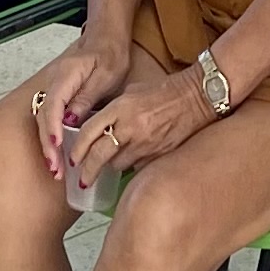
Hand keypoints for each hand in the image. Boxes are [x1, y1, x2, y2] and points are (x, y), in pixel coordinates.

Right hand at [29, 33, 134, 178]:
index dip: (53, 127)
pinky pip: (51, 118)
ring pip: (44, 120)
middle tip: (56, 168)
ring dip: (48, 144)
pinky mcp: (58, 96)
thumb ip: (87, 96)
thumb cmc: (109, 54)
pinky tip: (58, 153)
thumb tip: (70, 120)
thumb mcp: (107, 75)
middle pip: (44, 117)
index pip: (53, 104)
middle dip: (48, 144)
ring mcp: (54, 89)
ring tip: (56, 168)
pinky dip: (52, 137)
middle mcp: (54, 82)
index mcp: (66, 75)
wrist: (106, 39)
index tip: (57, 146)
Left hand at [66, 72, 218, 191]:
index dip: (77, 149)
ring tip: (111, 164)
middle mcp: (130, 127)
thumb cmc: (165, 92)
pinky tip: (134, 159)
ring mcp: (145, 143)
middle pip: (99, 155)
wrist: (195, 98)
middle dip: (87, 170)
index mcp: (120, 108)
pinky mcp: (158, 154)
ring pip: (117, 165)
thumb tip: (97, 126)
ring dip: (111, 166)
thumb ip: (113, 110)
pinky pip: (138, 167)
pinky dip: (133, 165)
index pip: (89, 132)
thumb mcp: (132, 92)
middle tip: (83, 179)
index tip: (73, 159)